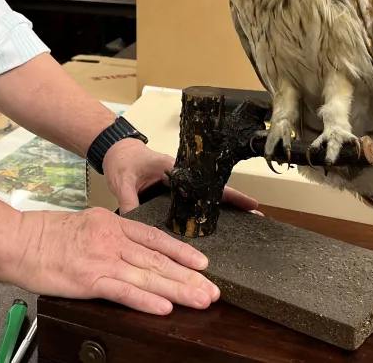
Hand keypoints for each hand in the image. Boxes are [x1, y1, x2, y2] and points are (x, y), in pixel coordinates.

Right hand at [9, 207, 218, 314]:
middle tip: (213, 290)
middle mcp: (110, 239)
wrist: (17, 240)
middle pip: (158, 259)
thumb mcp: (82, 224)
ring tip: (201, 300)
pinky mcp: (88, 279)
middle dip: (189, 277)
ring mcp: (101, 259)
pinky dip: (146, 299)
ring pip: (148, 275)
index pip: (154, 238)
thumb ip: (106, 234)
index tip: (203, 265)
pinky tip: (164, 307)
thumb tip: (126, 247)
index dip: (182, 252)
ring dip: (178, 290)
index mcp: (109, 223)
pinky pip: (123, 291)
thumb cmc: (42, 234)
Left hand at [103, 139, 258, 215]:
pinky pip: (193, 198)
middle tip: (256, 214)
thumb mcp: (123, 181)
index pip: (204, 181)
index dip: (225, 193)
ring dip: (223, 205)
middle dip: (234, 200)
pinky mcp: (174, 188)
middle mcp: (180, 174)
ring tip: (246, 219)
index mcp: (173, 168)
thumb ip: (129, 201)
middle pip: (211, 188)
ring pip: (205, 194)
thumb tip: (135, 221)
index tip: (246, 203)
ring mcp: (179, 181)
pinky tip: (217, 221)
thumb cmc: (121, 160)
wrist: (116, 151)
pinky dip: (206, 208)